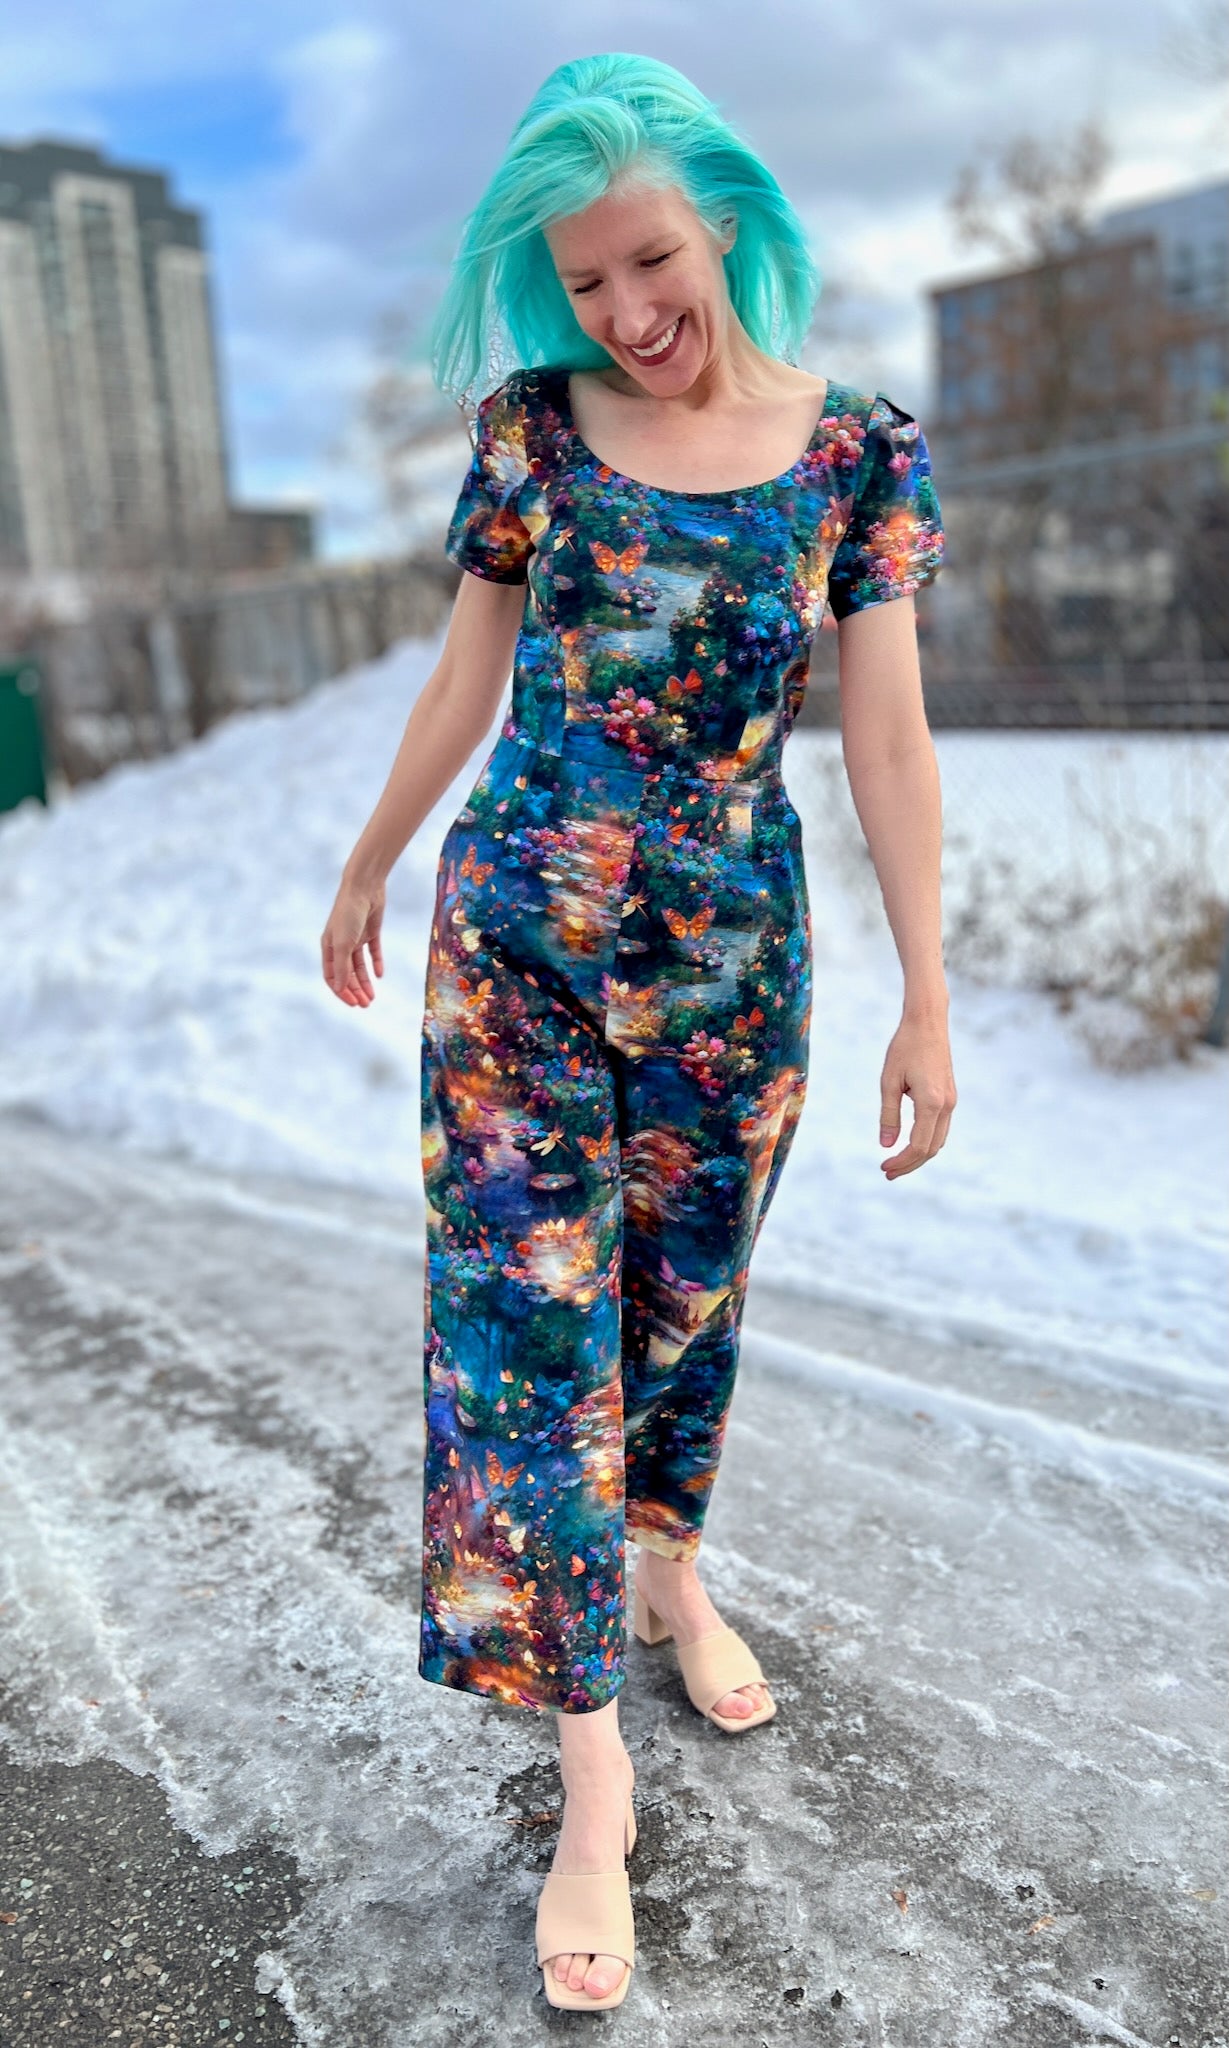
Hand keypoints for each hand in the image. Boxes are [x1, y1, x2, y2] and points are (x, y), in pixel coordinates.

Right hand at [321, 874, 385, 1005]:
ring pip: (359, 966)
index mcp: (328, 947)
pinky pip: (373, 952)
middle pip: (346, 974)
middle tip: (366, 1005)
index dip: (341, 991)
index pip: (332, 976)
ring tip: (373, 997)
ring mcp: (356, 938)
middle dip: (355, 990)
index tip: (353, 1004)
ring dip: (365, 982)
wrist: (364, 887)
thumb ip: (341, 967)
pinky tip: (381, 975)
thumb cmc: (348, 913)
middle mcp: (340, 944)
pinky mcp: (371, 931)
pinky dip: (376, 963)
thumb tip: (340, 989)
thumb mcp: (343, 943)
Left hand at [878, 1011, 955, 1178]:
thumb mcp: (889, 1081)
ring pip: (938, 1140)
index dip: (902, 1161)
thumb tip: (887, 1145)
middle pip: (932, 1149)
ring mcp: (951, 1101)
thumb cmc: (904, 1047)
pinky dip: (926, 1141)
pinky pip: (940, 1128)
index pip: (919, 1146)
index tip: (884, 1167)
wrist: (928, 1022)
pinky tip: (909, 1143)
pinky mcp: (950, 1096)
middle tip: (887, 1172)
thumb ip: (888, 1115)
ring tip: (896, 1162)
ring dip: (919, 1155)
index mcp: (932, 1103)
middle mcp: (947, 1105)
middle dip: (910, 1164)